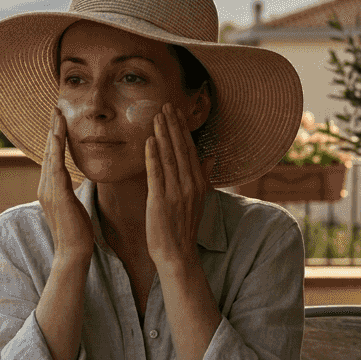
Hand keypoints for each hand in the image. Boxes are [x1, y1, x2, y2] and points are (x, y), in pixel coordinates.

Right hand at [39, 107, 94, 264]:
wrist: (72, 252)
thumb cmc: (77, 232)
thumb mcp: (74, 205)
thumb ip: (72, 190)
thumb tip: (79, 179)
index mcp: (50, 189)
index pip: (52, 157)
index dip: (55, 138)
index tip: (60, 119)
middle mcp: (45, 186)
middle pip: (48, 151)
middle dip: (52, 129)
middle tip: (56, 107)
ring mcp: (49, 190)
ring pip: (50, 155)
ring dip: (54, 133)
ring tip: (58, 114)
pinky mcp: (57, 194)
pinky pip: (56, 166)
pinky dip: (56, 149)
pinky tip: (59, 135)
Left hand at [145, 103, 214, 268]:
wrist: (177, 254)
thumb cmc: (183, 228)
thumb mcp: (197, 199)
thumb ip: (203, 175)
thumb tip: (211, 155)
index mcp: (198, 183)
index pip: (190, 149)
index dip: (182, 129)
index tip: (176, 111)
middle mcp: (189, 185)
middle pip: (180, 149)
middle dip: (172, 125)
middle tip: (165, 104)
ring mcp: (176, 193)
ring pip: (169, 157)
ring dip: (163, 134)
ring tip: (157, 116)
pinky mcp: (160, 201)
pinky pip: (157, 173)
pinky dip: (153, 155)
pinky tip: (149, 140)